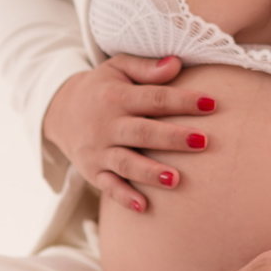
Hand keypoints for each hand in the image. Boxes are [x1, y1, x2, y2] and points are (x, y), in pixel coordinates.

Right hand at [42, 54, 214, 213]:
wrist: (59, 110)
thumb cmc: (102, 88)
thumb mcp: (118, 68)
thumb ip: (146, 67)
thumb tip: (176, 63)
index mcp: (116, 96)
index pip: (154, 98)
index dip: (183, 100)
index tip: (211, 103)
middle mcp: (107, 124)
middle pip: (142, 132)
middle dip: (172, 138)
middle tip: (202, 141)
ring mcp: (98, 150)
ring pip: (126, 162)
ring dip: (150, 172)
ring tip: (175, 179)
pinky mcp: (93, 171)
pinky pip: (108, 186)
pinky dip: (123, 197)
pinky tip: (143, 207)